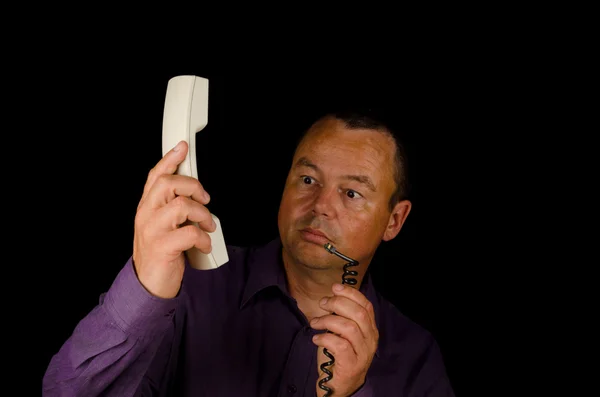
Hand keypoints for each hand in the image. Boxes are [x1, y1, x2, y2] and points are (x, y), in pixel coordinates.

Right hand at [132, 140, 215, 298]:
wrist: (148, 284)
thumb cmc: (160, 253)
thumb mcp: (162, 225)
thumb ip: (171, 207)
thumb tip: (195, 192)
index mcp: (146, 207)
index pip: (155, 176)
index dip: (169, 160)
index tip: (182, 147)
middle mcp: (146, 215)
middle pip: (169, 184)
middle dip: (194, 187)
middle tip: (205, 200)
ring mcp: (152, 230)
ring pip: (182, 205)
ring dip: (203, 214)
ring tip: (208, 225)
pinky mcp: (162, 247)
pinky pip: (190, 232)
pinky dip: (204, 238)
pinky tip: (204, 244)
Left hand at [310, 283, 378, 395]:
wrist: (339, 386)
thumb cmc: (339, 357)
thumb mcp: (343, 334)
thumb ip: (342, 318)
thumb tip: (331, 299)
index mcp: (370, 330)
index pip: (366, 306)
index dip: (351, 293)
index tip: (335, 287)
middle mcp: (370, 341)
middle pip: (358, 313)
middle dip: (338, 303)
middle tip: (322, 304)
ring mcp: (363, 354)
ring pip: (349, 327)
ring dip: (328, 320)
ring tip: (315, 323)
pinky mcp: (351, 365)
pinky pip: (340, 345)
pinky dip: (325, 338)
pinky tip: (316, 339)